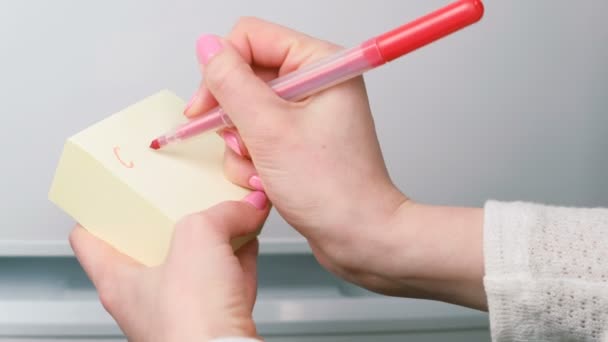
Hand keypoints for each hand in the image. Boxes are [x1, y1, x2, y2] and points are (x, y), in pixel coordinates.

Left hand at [70, 191, 268, 341]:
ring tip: (229, 211)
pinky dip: (236, 260)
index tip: (117, 190)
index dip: (101, 210)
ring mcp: (180, 310)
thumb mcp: (198, 238)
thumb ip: (221, 213)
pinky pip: (223, 281)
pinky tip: (250, 241)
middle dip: (172, 217)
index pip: (89, 239)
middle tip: (185, 193)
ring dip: (212, 237)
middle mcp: (145, 298)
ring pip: (192, 263)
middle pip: (150, 246)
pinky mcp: (212, 320)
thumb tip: (245, 208)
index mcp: (119, 280)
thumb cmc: (191, 322)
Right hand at [185, 18, 406, 291]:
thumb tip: (208, 48)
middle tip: (243, 145)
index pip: (250, 38)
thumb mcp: (269, 130)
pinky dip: (252, 162)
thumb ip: (231, 84)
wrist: (359, 237)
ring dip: (242, 147)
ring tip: (263, 170)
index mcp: (319, 64)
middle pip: (245, 77)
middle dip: (234, 118)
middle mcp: (314, 83)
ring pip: (245, 112)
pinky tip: (267, 182)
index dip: (221, 69)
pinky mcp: (298, 141)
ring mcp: (306, 114)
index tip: (205, 107)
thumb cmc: (332, 189)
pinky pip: (256, 138)